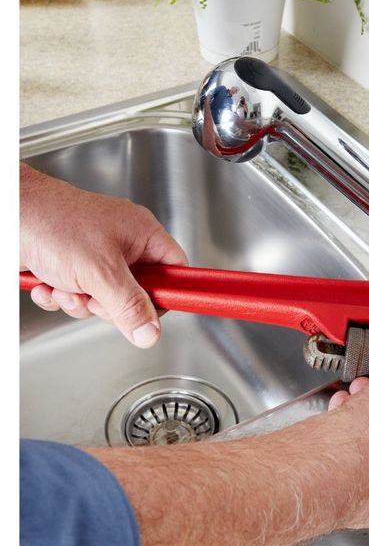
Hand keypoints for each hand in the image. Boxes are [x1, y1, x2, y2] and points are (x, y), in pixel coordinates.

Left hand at [20, 163, 187, 347]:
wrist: (5, 213)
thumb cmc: (49, 221)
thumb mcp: (100, 272)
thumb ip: (129, 306)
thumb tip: (149, 332)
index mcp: (142, 235)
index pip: (175, 271)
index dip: (168, 294)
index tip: (153, 313)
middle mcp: (122, 244)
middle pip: (138, 293)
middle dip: (110, 304)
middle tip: (95, 297)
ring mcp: (95, 255)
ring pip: (105, 299)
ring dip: (80, 302)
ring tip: (64, 287)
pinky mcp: (70, 265)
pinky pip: (78, 295)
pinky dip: (61, 296)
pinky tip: (47, 284)